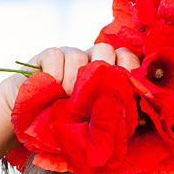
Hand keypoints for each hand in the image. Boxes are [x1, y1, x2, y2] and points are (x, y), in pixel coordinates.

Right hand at [0, 43, 140, 111]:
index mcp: (106, 73)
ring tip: (68, 100)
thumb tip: (142, 118)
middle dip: (101, 70)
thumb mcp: (94, 123)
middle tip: (93, 95)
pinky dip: (56, 74)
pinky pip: (55, 56)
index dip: (129, 66)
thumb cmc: (67, 124)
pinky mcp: (46, 56)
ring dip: (74, 81)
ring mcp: (68, 56)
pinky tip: (53, 91)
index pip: (125, 56)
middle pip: (104, 49)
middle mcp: (89, 60)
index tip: (128, 83)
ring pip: (78, 54)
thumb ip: (116, 117)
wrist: (32, 122)